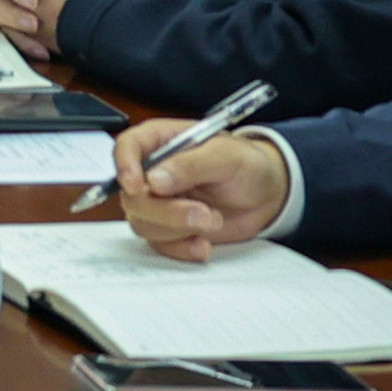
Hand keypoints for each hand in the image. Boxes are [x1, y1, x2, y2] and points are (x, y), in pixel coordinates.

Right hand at [110, 120, 290, 259]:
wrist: (266, 195)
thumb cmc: (247, 164)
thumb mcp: (227, 156)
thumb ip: (191, 164)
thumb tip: (154, 180)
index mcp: (161, 141)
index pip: (127, 147)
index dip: (125, 166)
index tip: (139, 186)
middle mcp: (153, 172)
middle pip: (132, 196)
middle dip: (166, 211)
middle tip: (202, 214)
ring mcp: (159, 202)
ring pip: (142, 223)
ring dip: (178, 229)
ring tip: (213, 221)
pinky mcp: (169, 228)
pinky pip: (159, 245)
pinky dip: (182, 248)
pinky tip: (205, 243)